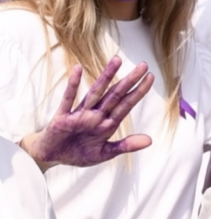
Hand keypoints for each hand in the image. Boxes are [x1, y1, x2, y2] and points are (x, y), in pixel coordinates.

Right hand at [28, 57, 153, 167]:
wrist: (52, 157)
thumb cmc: (79, 153)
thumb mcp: (105, 153)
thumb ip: (126, 145)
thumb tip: (150, 140)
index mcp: (108, 124)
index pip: (127, 104)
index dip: (139, 91)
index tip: (151, 77)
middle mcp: (96, 115)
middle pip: (115, 94)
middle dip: (129, 80)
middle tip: (143, 65)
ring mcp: (80, 114)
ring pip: (96, 92)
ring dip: (106, 77)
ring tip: (117, 60)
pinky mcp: (62, 117)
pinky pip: (68, 99)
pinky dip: (73, 85)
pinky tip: (78, 69)